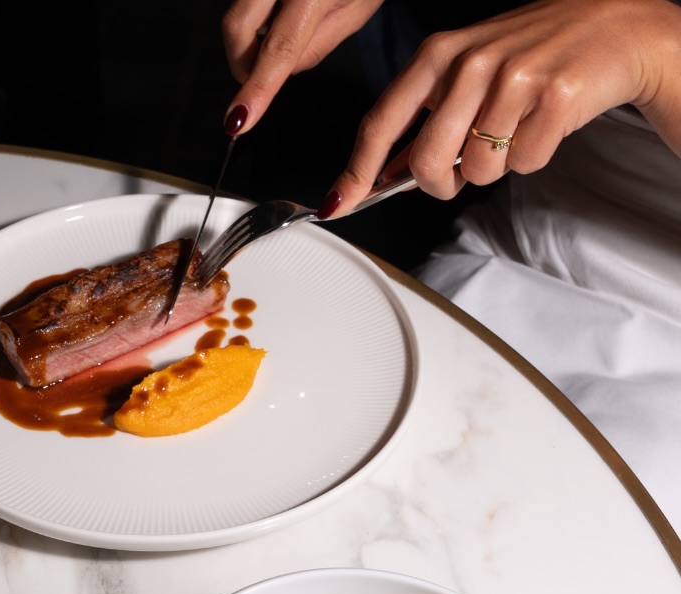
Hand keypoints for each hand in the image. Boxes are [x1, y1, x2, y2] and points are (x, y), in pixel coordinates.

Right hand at [221, 0, 383, 132]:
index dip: (256, 89)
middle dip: (243, 62)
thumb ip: (315, 48)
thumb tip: (277, 74)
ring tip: (286, 28)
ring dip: (250, 38)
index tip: (238, 122)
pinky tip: (281, 11)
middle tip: (263, 74)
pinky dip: (256, 17)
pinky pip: (244, 2)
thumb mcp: (356, 12)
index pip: (278, 50)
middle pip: (236, 28)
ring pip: (236, 15)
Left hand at [318, 0, 680, 218]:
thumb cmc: (535, 55)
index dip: (356, 171)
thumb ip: (424, 119)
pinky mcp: (555, 95)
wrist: (617, 28)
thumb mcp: (468, 74)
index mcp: (439, 54)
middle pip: (427, 163)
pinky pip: (524, 164)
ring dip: (496, 167)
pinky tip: (545, 123)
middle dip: (442, 182)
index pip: (381, 121)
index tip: (337, 203)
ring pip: (477, 170)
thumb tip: (382, 172)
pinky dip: (533, 157)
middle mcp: (471, 61)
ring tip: (516, 129)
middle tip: (463, 168)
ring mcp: (513, 76)